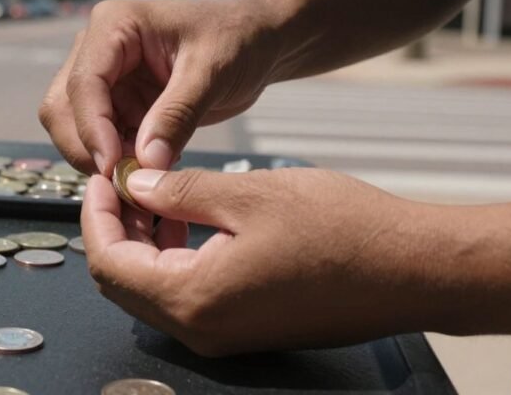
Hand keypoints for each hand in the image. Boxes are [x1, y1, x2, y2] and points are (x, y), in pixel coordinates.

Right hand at [38, 0, 283, 175]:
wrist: (255, 41)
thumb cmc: (237, 39)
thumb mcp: (212, 72)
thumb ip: (177, 115)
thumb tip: (146, 163)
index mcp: (113, 24)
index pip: (84, 83)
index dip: (92, 128)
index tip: (113, 167)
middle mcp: (96, 49)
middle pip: (62, 108)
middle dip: (86, 148)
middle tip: (124, 180)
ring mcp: (103, 78)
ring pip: (72, 129)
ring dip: (99, 158)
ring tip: (143, 175)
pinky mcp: (116, 104)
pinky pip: (100, 141)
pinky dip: (116, 161)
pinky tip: (149, 170)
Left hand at [81, 167, 437, 356]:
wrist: (414, 270)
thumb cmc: (341, 230)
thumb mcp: (247, 194)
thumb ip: (179, 191)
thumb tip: (134, 186)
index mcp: (193, 299)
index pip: (107, 262)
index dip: (96, 214)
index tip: (103, 175)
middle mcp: (201, 330)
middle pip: (122, 282)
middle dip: (113, 228)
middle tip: (123, 180)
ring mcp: (224, 335)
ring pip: (152, 289)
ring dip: (142, 242)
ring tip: (155, 192)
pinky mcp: (245, 328)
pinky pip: (186, 296)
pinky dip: (172, 258)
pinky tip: (188, 219)